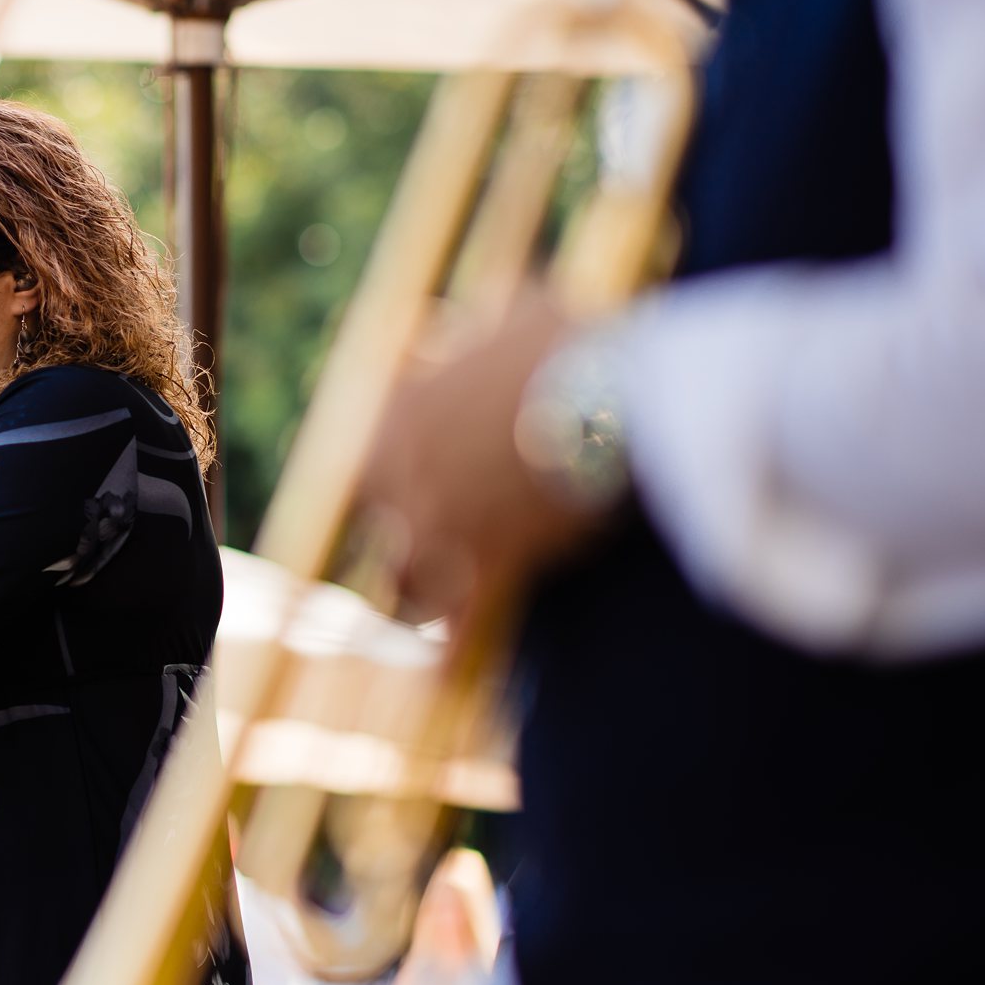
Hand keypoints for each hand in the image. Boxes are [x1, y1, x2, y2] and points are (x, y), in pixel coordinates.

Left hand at [358, 290, 608, 628]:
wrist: (614, 396)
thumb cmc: (575, 344)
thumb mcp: (523, 310)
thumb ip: (492, 318)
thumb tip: (498, 301)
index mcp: (396, 415)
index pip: (371, 467)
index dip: (396, 487)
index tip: (411, 498)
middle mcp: (398, 476)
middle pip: (385, 528)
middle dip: (406, 542)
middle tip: (434, 554)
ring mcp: (434, 529)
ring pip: (408, 584)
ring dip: (422, 598)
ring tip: (435, 616)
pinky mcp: (480, 572)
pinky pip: (455, 631)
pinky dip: (450, 658)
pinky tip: (444, 682)